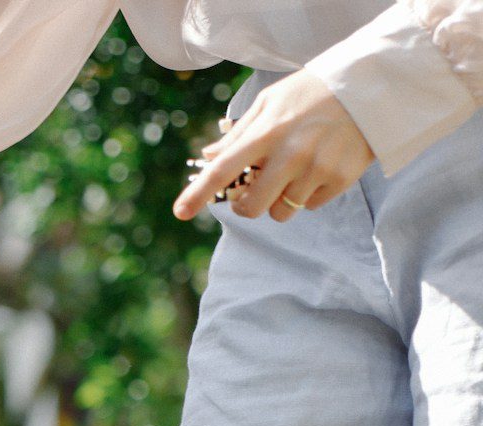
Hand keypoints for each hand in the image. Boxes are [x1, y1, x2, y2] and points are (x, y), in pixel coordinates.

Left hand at [173, 68, 372, 223]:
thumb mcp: (271, 102)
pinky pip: (311, 206)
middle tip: (252, 193)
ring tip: (293, 174)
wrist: (372, 87)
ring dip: (280, 201)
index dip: (198, 193)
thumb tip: (209, 156)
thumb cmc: (313, 94)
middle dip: (247, 205)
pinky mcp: (341, 179)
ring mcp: (317, 169)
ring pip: (282, 212)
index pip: (224, 169)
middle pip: (252, 207)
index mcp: (267, 133)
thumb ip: (239, 133)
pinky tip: (319, 169)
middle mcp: (290, 154)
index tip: (180, 212)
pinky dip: (309, 195)